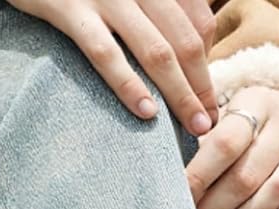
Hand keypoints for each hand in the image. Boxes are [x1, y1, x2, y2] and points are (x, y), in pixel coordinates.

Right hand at [9, 0, 218, 132]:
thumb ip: (156, 12)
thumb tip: (191, 56)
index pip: (199, 23)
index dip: (209, 65)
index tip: (210, 101)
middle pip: (186, 41)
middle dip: (202, 87)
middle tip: (207, 123)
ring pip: (156, 50)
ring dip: (180, 94)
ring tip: (193, 127)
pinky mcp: (68, 7)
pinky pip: (105, 52)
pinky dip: (129, 84)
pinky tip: (147, 112)